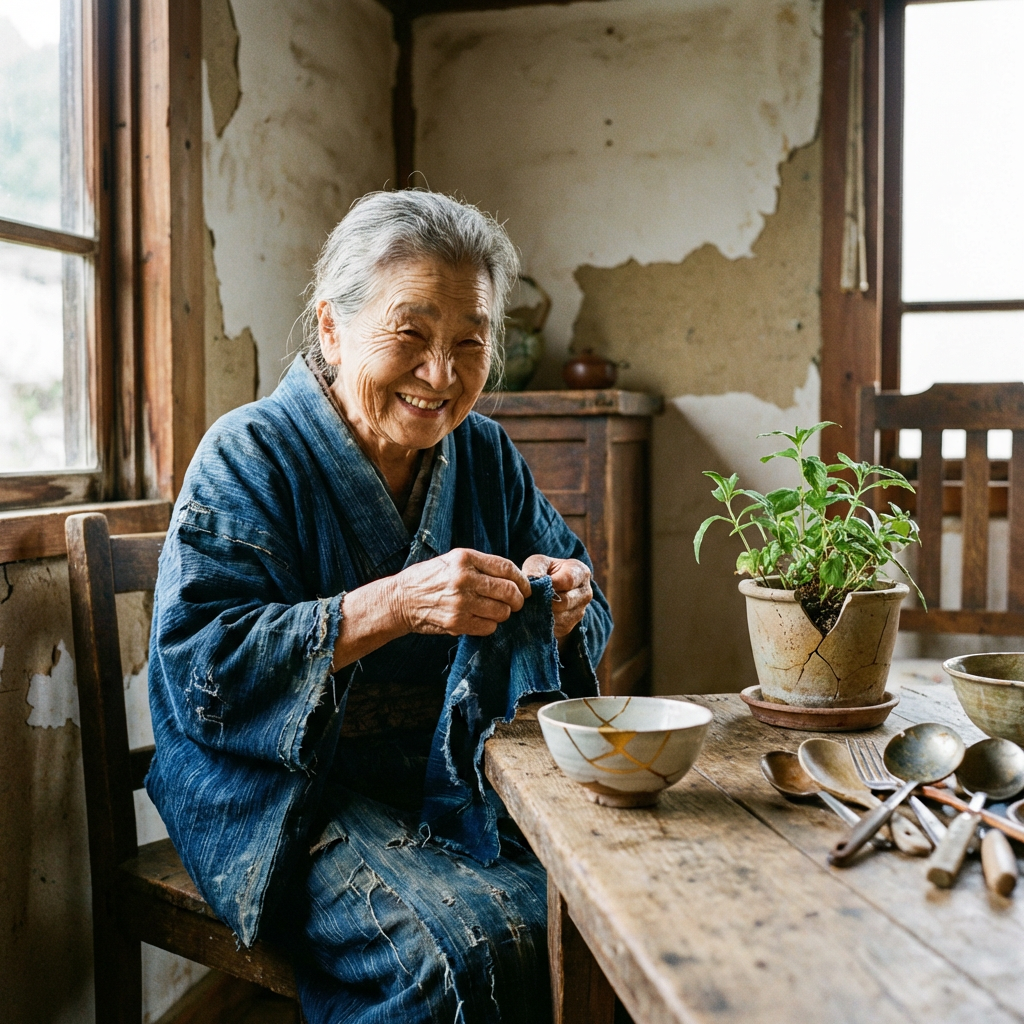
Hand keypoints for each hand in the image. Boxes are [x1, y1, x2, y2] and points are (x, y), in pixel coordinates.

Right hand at [395, 548, 531, 636]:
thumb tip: (513, 579)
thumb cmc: (430, 579)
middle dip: (518, 599)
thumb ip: (481, 566)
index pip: (506, 568)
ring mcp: (460, 602)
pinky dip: (489, 625)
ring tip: (494, 610)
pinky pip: (488, 627)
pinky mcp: (456, 622)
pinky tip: (480, 619)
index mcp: (464, 558)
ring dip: (503, 613)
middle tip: (516, 603)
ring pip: (501, 612)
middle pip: (508, 591)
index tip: (526, 587)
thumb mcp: (453, 560)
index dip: (521, 579)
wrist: (401, 599)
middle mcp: (463, 578)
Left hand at [521, 554, 592, 638]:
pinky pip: (555, 627)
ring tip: (532, 604)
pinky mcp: (570, 626)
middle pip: (565, 601)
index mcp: (581, 572)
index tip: (536, 584)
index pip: (568, 580)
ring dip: (543, 612)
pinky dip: (543, 622)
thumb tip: (532, 582)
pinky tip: (536, 613)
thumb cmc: (545, 571)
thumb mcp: (540, 563)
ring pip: (559, 617)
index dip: (550, 583)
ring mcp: (580, 611)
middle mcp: (586, 593)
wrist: (550, 588)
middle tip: (530, 597)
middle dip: (545, 600)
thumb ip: (536, 568)